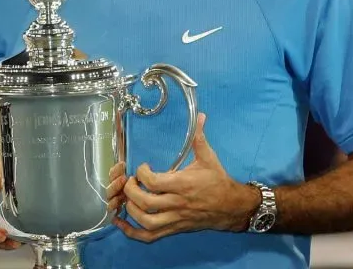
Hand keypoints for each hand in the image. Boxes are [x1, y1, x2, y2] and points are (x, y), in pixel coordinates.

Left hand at [106, 113, 258, 242]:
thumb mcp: (208, 158)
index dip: (142, 173)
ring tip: (128, 198)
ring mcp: (175, 218)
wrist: (232, 207)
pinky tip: (121, 223)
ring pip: (146, 222)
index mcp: (183, 184)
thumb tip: (199, 116)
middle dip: (130, 191)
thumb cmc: (218, 182)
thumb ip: (199, 138)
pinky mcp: (174, 228)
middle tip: (130, 181)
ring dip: (130, 211)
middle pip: (145, 202)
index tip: (143, 167)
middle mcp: (177, 203)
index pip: (153, 182)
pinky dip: (133, 233)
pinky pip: (151, 236)